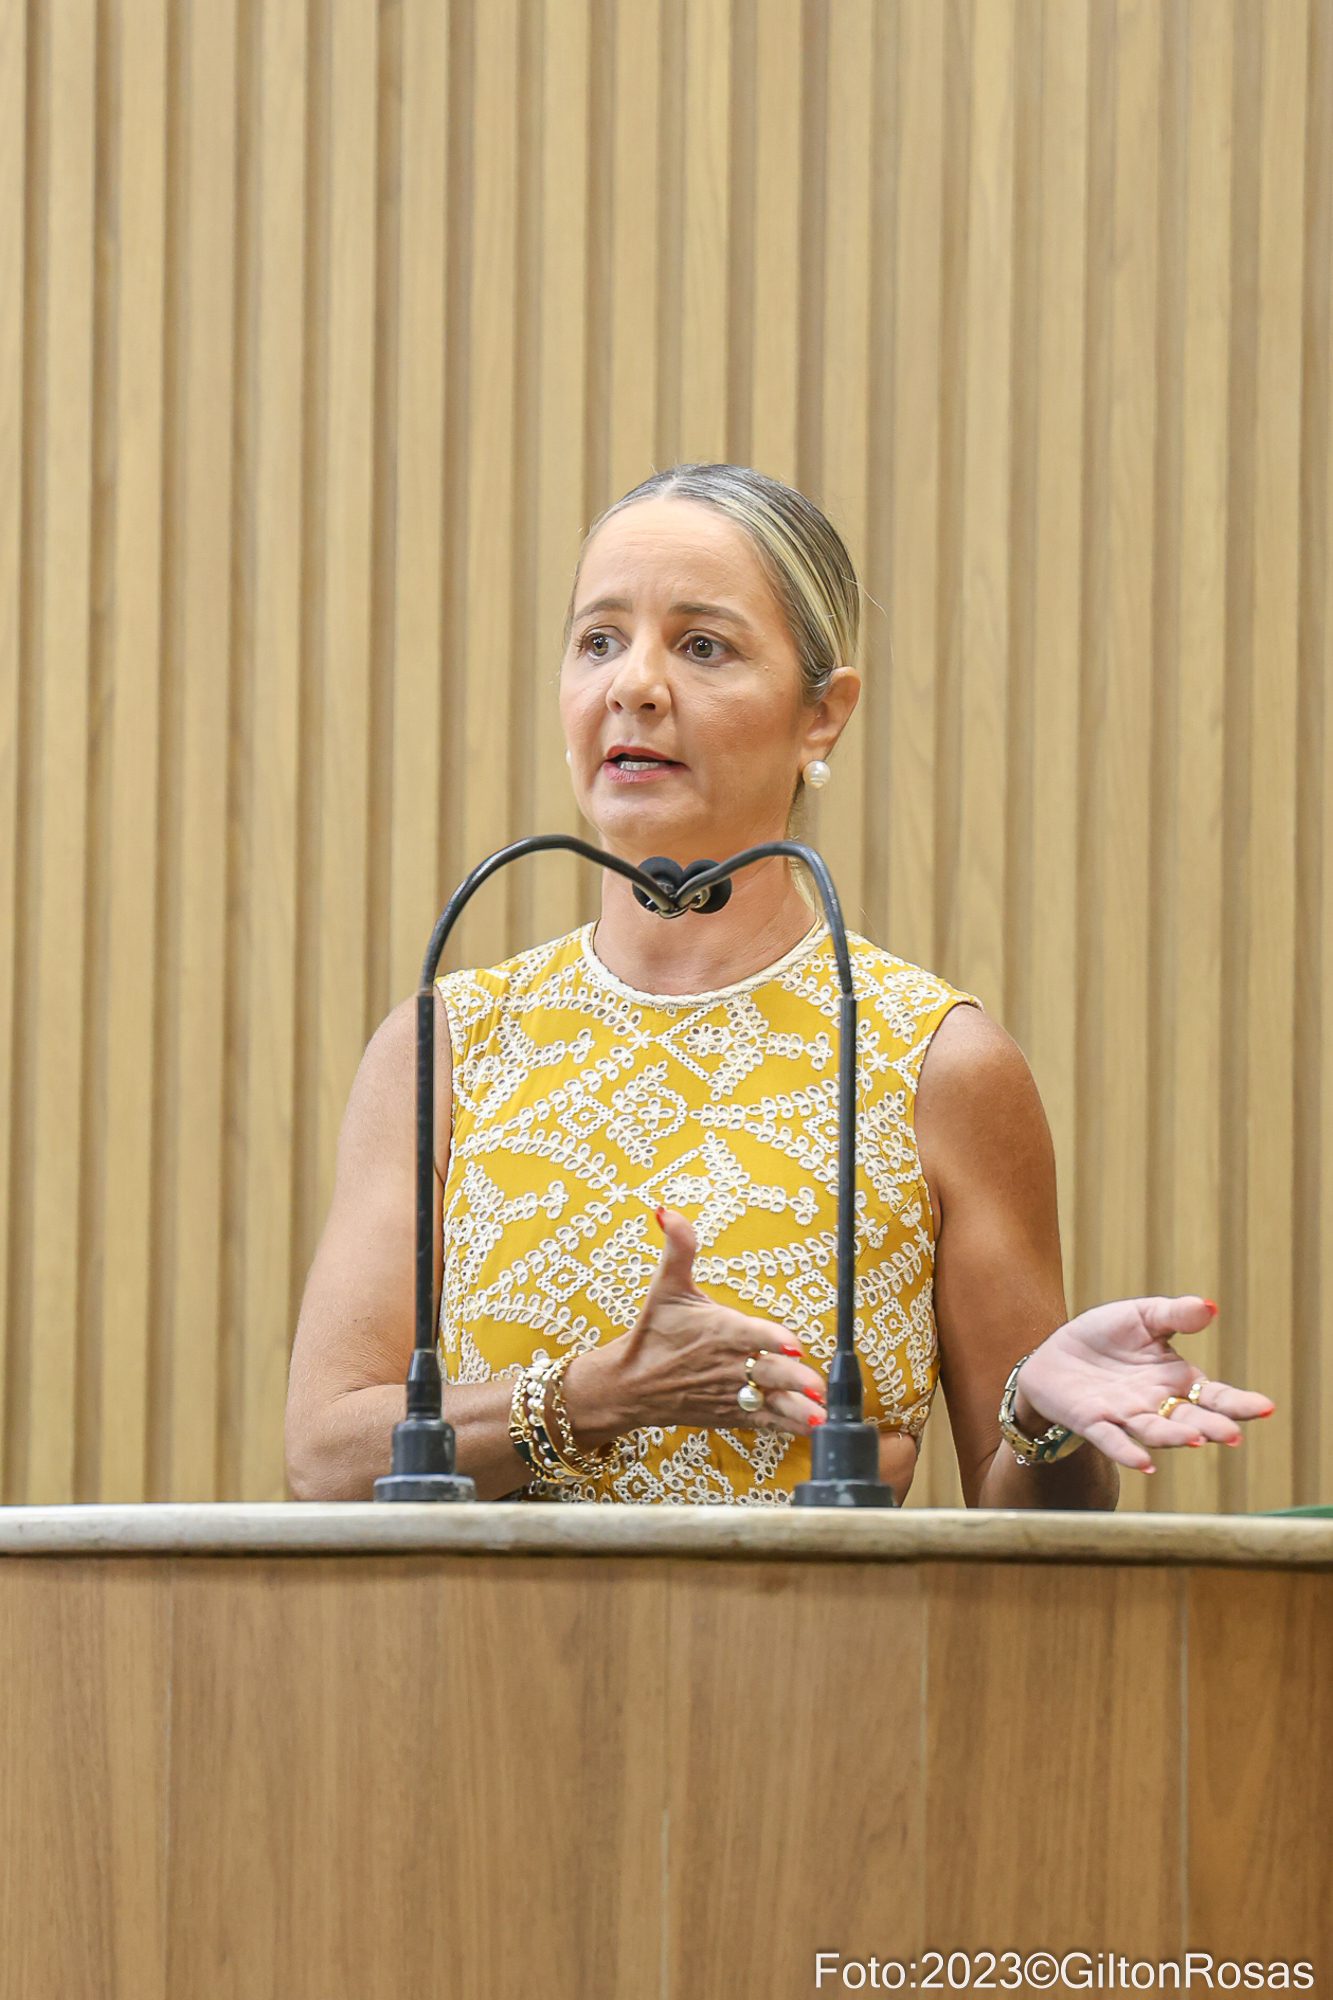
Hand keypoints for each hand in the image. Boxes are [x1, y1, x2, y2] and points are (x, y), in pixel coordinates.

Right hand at [578, 1207, 827, 1439]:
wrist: (628, 1385)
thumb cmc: (653, 1333)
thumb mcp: (665, 1286)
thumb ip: (678, 1247)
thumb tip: (665, 1209)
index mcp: (717, 1330)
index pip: (748, 1333)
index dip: (771, 1339)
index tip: (793, 1344)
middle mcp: (727, 1363)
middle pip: (766, 1371)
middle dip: (792, 1378)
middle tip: (816, 1384)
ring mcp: (730, 1392)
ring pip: (769, 1402)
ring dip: (796, 1409)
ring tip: (820, 1416)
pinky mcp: (731, 1413)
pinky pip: (763, 1422)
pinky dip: (787, 1426)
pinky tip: (813, 1429)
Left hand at [1015, 1296, 1273, 1473]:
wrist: (1054, 1352)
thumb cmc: (1105, 1335)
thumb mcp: (1141, 1316)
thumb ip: (1174, 1315)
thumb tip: (1209, 1307)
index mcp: (1176, 1380)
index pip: (1215, 1396)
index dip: (1239, 1403)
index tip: (1265, 1408)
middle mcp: (1157, 1405)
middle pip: (1190, 1419)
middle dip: (1211, 1427)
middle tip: (1232, 1434)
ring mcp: (1126, 1416)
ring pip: (1155, 1431)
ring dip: (1175, 1437)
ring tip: (1195, 1439)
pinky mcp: (1093, 1421)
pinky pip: (1113, 1439)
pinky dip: (1127, 1452)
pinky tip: (1144, 1464)